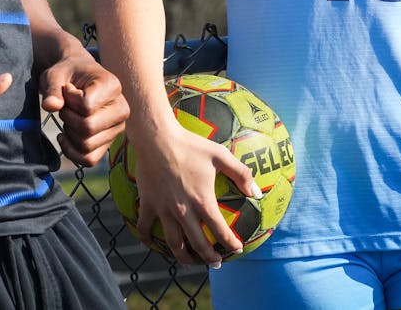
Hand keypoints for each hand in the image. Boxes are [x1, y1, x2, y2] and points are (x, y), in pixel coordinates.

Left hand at [39, 53, 129, 166]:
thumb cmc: (67, 74)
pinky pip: (89, 160)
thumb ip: (52, 89)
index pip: (86, 107)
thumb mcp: (55, 74)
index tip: (69, 89)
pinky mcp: (109, 142)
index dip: (69, 100)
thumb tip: (50, 106)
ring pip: (86, 146)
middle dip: (68, 118)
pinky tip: (65, 136)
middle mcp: (121, 108)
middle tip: (66, 105)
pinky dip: (72, 152)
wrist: (77, 78)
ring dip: (69, 132)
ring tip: (70, 116)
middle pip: (87, 129)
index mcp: (112, 86)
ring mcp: (117, 128)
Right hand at [127, 124, 259, 266]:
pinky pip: (144, 226)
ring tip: (188, 261)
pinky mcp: (148, 203)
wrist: (157, 137)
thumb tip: (256, 192)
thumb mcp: (220, 155)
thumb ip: (241, 174)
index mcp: (203, 201)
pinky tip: (148, 243)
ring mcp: (164, 209)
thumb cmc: (191, 144)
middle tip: (215, 263)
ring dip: (182, 256)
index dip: (231, 243)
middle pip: (198, 244)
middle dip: (208, 257)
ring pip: (173, 242)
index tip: (237, 249)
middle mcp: (184, 211)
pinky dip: (146, 238)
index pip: (220, 231)